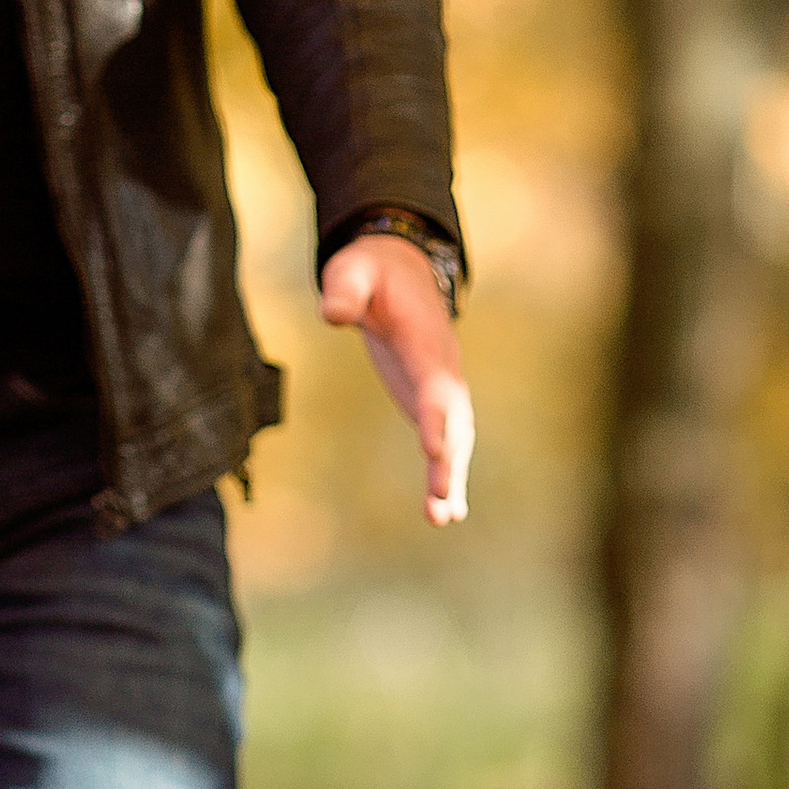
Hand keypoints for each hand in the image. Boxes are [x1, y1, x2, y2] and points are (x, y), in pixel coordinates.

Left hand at [318, 230, 473, 526]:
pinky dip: (445, 475)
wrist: (402, 271)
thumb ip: (345, 290)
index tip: (435, 450)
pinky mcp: (431, 402)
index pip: (434, 381)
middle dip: (449, 458)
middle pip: (453, 418)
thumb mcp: (354, 271)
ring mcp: (441, 387)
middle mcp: (442, 368)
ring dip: (450, 477)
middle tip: (441, 497)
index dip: (436, 415)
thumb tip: (332, 314)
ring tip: (442, 517)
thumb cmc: (372, 272)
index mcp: (425, 338)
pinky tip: (443, 514)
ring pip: (455, 436)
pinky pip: (445, 442)